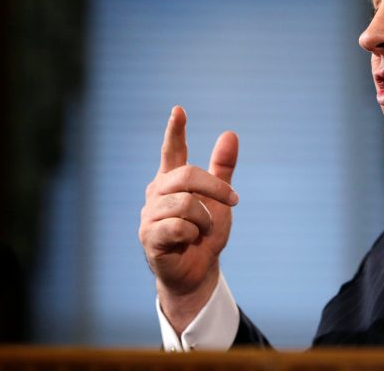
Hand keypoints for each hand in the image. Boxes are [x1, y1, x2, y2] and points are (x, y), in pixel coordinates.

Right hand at [139, 106, 239, 330]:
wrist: (198, 272)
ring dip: (204, 219)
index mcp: (172, 182)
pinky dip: (192, 233)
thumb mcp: (220, 199)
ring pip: (184, 203)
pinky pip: (177, 226)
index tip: (179, 110)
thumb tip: (230, 133)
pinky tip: (190, 240)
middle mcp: (157, 194)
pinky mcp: (149, 237)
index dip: (175, 131)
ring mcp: (150, 216)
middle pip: (186, 175)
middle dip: (214, 187)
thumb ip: (223, 169)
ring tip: (203, 231)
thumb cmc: (205, 234)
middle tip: (233, 201)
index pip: (172, 151)